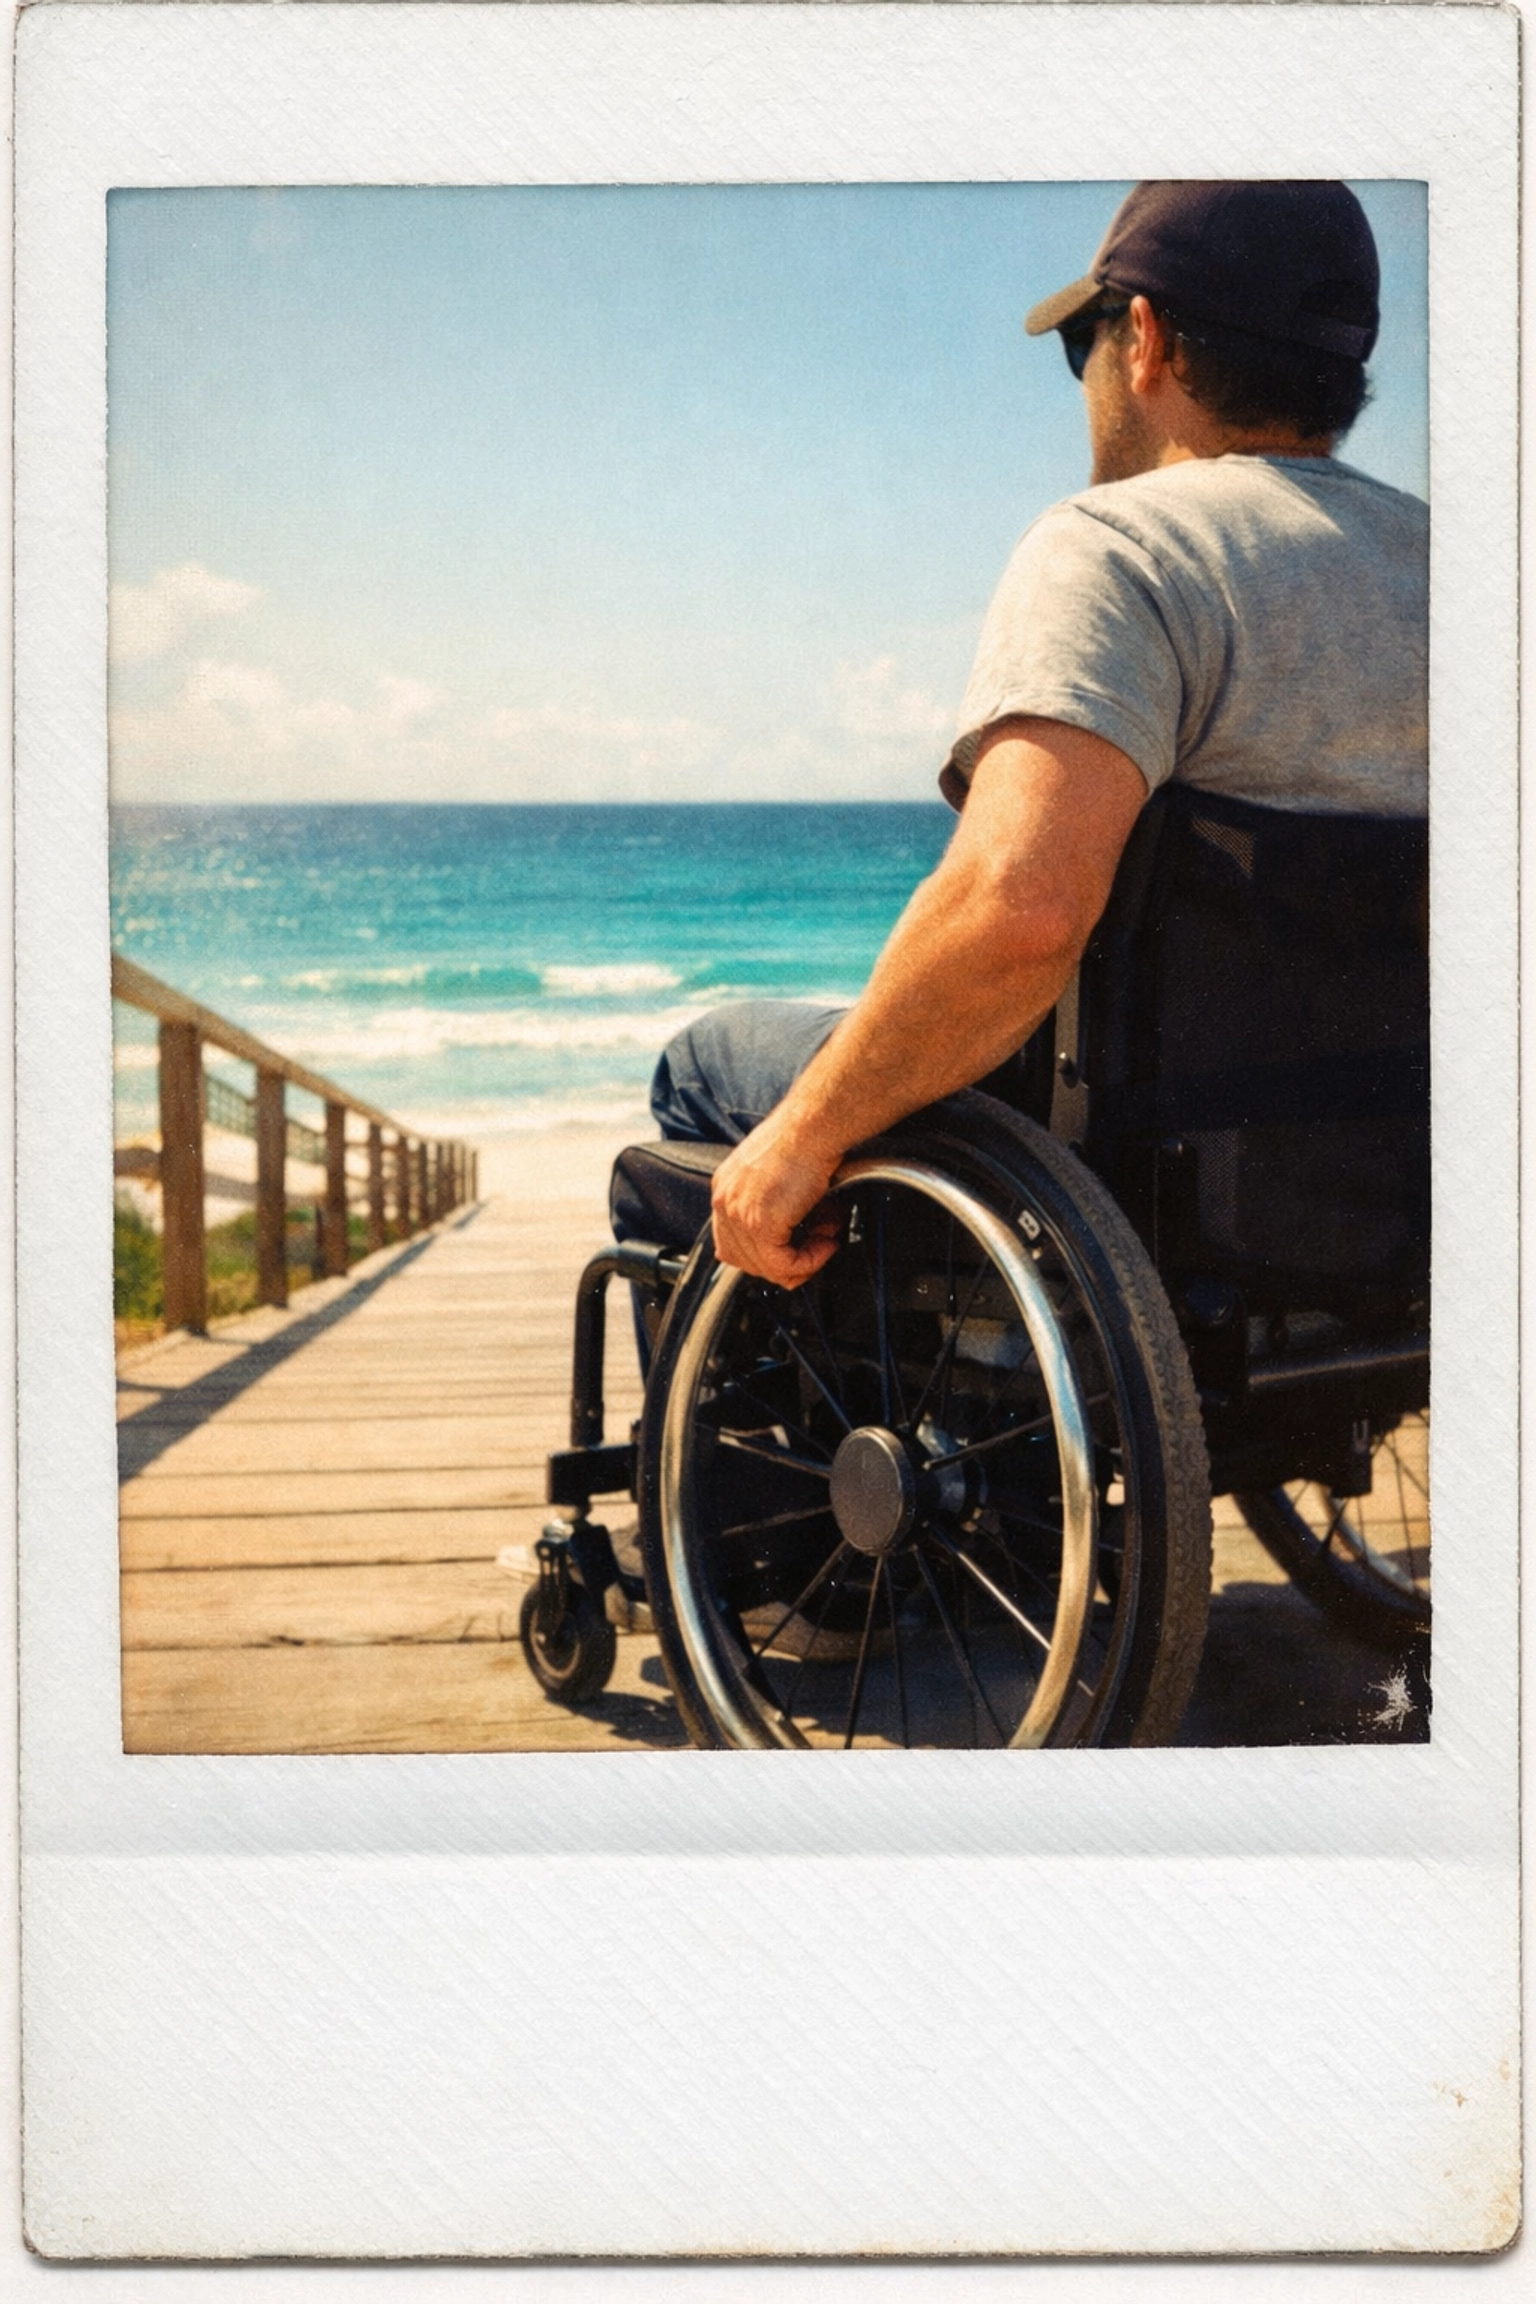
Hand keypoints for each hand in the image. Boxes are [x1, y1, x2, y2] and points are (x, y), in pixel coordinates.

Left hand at [710, 1118, 842, 1288]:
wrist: (812, 1127)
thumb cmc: (803, 1139)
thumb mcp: (777, 1172)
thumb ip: (774, 1202)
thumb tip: (795, 1235)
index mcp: (725, 1188)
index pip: (731, 1242)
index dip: (767, 1254)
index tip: (796, 1249)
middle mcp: (725, 1201)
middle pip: (744, 1259)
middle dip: (785, 1262)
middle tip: (817, 1248)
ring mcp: (739, 1214)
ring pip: (766, 1266)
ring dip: (803, 1260)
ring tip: (827, 1239)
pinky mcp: (761, 1224)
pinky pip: (783, 1265)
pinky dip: (809, 1261)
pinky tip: (827, 1243)